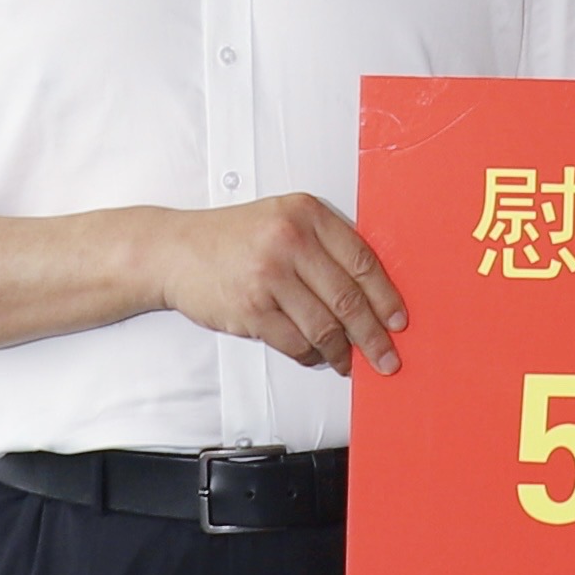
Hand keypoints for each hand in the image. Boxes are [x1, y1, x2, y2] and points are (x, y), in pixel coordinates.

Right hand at [144, 191, 407, 374]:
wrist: (174, 250)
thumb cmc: (231, 237)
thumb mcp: (282, 219)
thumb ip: (324, 244)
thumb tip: (371, 293)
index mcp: (306, 213)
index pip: (362, 260)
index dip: (387, 297)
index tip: (399, 320)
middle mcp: (289, 240)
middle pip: (348, 299)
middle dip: (374, 335)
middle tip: (387, 356)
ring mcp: (268, 276)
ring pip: (324, 327)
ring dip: (342, 352)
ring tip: (349, 361)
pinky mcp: (250, 309)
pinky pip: (295, 343)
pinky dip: (311, 355)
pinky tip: (315, 355)